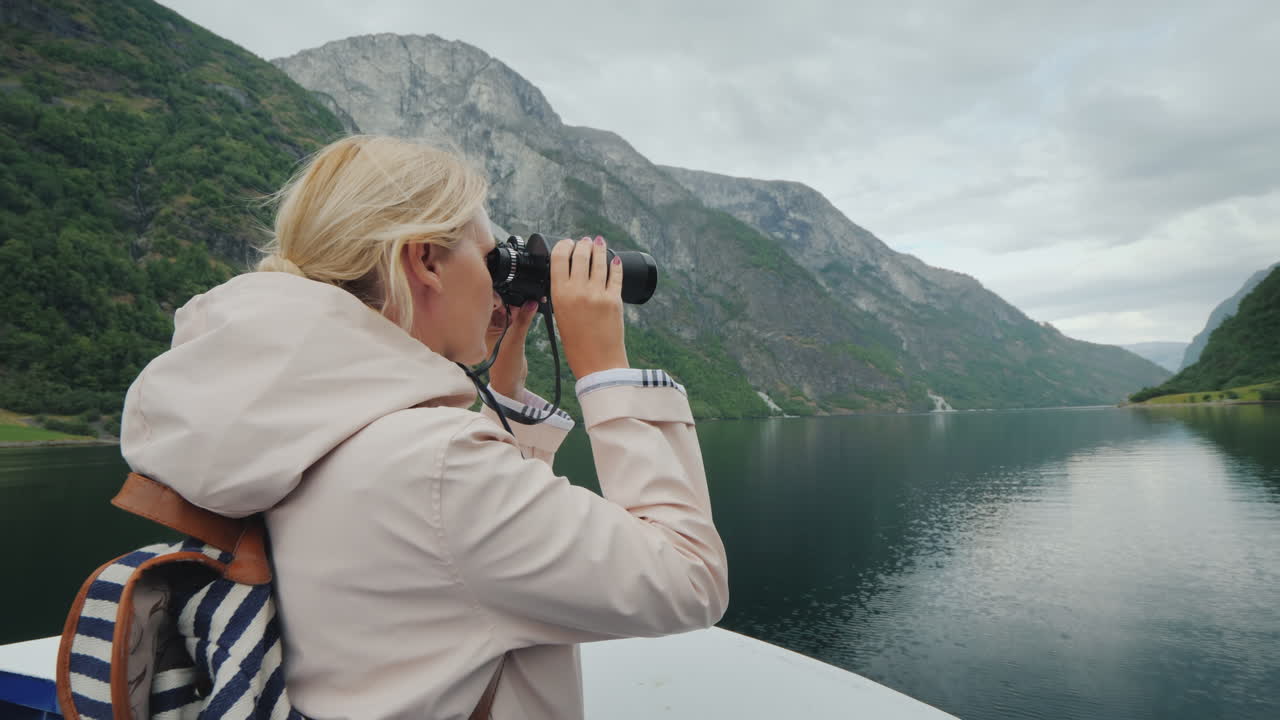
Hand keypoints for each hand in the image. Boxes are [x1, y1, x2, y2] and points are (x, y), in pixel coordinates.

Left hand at [486, 298, 541, 398]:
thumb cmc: (504, 366)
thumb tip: (532, 302)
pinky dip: (525, 312)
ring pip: (511, 309)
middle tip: (528, 294)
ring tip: (533, 301)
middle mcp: (490, 323)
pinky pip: (518, 316)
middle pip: (502, 303)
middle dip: (515, 298)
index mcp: (483, 324)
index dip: (503, 295)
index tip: (515, 290)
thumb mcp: (515, 340)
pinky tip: (534, 307)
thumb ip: (523, 320)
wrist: (510, 382)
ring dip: (521, 305)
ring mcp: (501, 327)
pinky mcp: (511, 330)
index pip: (491, 302)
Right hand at [551, 236, 628, 377]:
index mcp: (559, 294)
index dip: (563, 245)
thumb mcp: (560, 315)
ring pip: (600, 260)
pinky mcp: (615, 299)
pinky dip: (614, 265)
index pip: (559, 257)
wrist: (598, 362)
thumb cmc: (576, 343)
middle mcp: (578, 291)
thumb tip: (569, 274)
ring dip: (599, 249)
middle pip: (581, 254)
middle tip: (585, 242)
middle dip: (583, 244)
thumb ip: (563, 294)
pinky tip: (614, 260)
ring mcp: (598, 294)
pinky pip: (615, 275)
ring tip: (599, 243)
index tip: (567, 243)